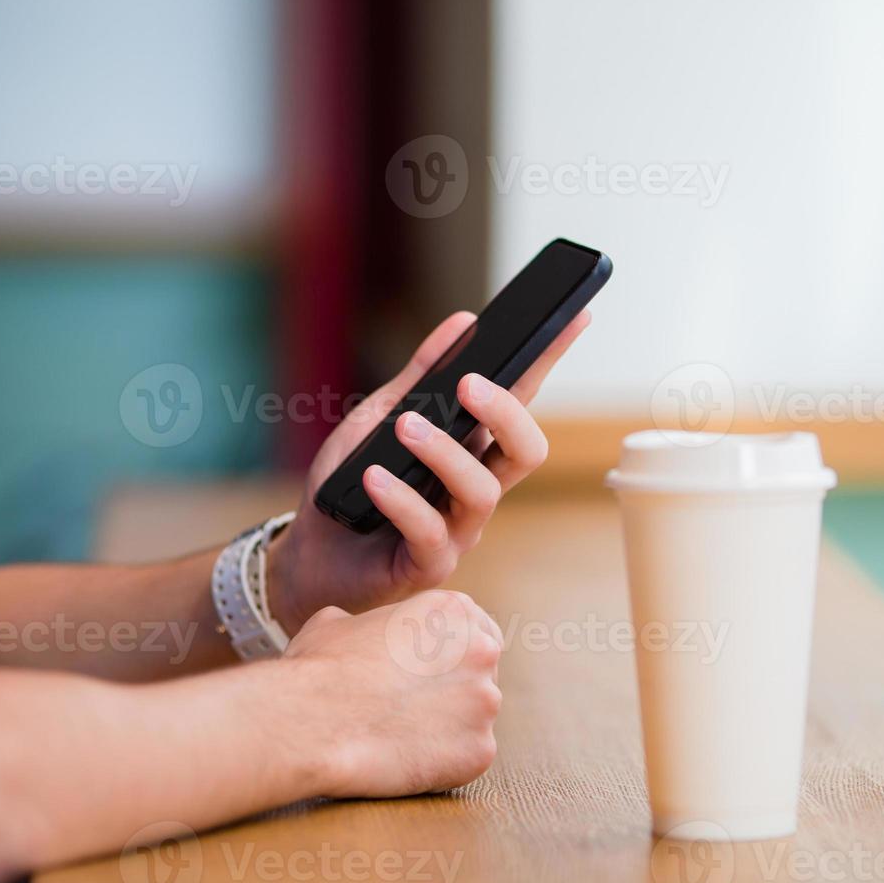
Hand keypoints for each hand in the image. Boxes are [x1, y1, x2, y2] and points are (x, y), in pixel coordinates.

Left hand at [266, 309, 591, 632]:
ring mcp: (459, 530)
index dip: (549, 361)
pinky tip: (374, 478)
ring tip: (403, 428)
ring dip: (444, 453)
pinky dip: (401, 499)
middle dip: (507, 414)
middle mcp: (476, 488)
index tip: (573, 317)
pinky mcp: (428, 565)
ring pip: (483, 491)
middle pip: (526, 452)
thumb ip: (420, 377)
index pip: (521, 400)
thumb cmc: (352, 487)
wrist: (309, 553)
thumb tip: (462, 322)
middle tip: (470, 384)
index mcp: (473, 448)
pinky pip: (430, 531)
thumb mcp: (379, 418)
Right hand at [285, 591, 502, 797]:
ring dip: (448, 726)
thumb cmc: (318, 668)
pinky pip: (469, 757)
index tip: (429, 671)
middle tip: (411, 706)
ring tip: (401, 734)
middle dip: (453, 689)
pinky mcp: (480, 750)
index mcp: (453, 610)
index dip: (450, 654)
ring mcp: (485, 703)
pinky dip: (444, 762)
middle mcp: (482, 651)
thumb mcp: (339, 621)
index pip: (476, 630)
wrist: (310, 722)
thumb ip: (371, 622)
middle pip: (480, 674)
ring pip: (475, 717)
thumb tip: (359, 631)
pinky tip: (405, 758)